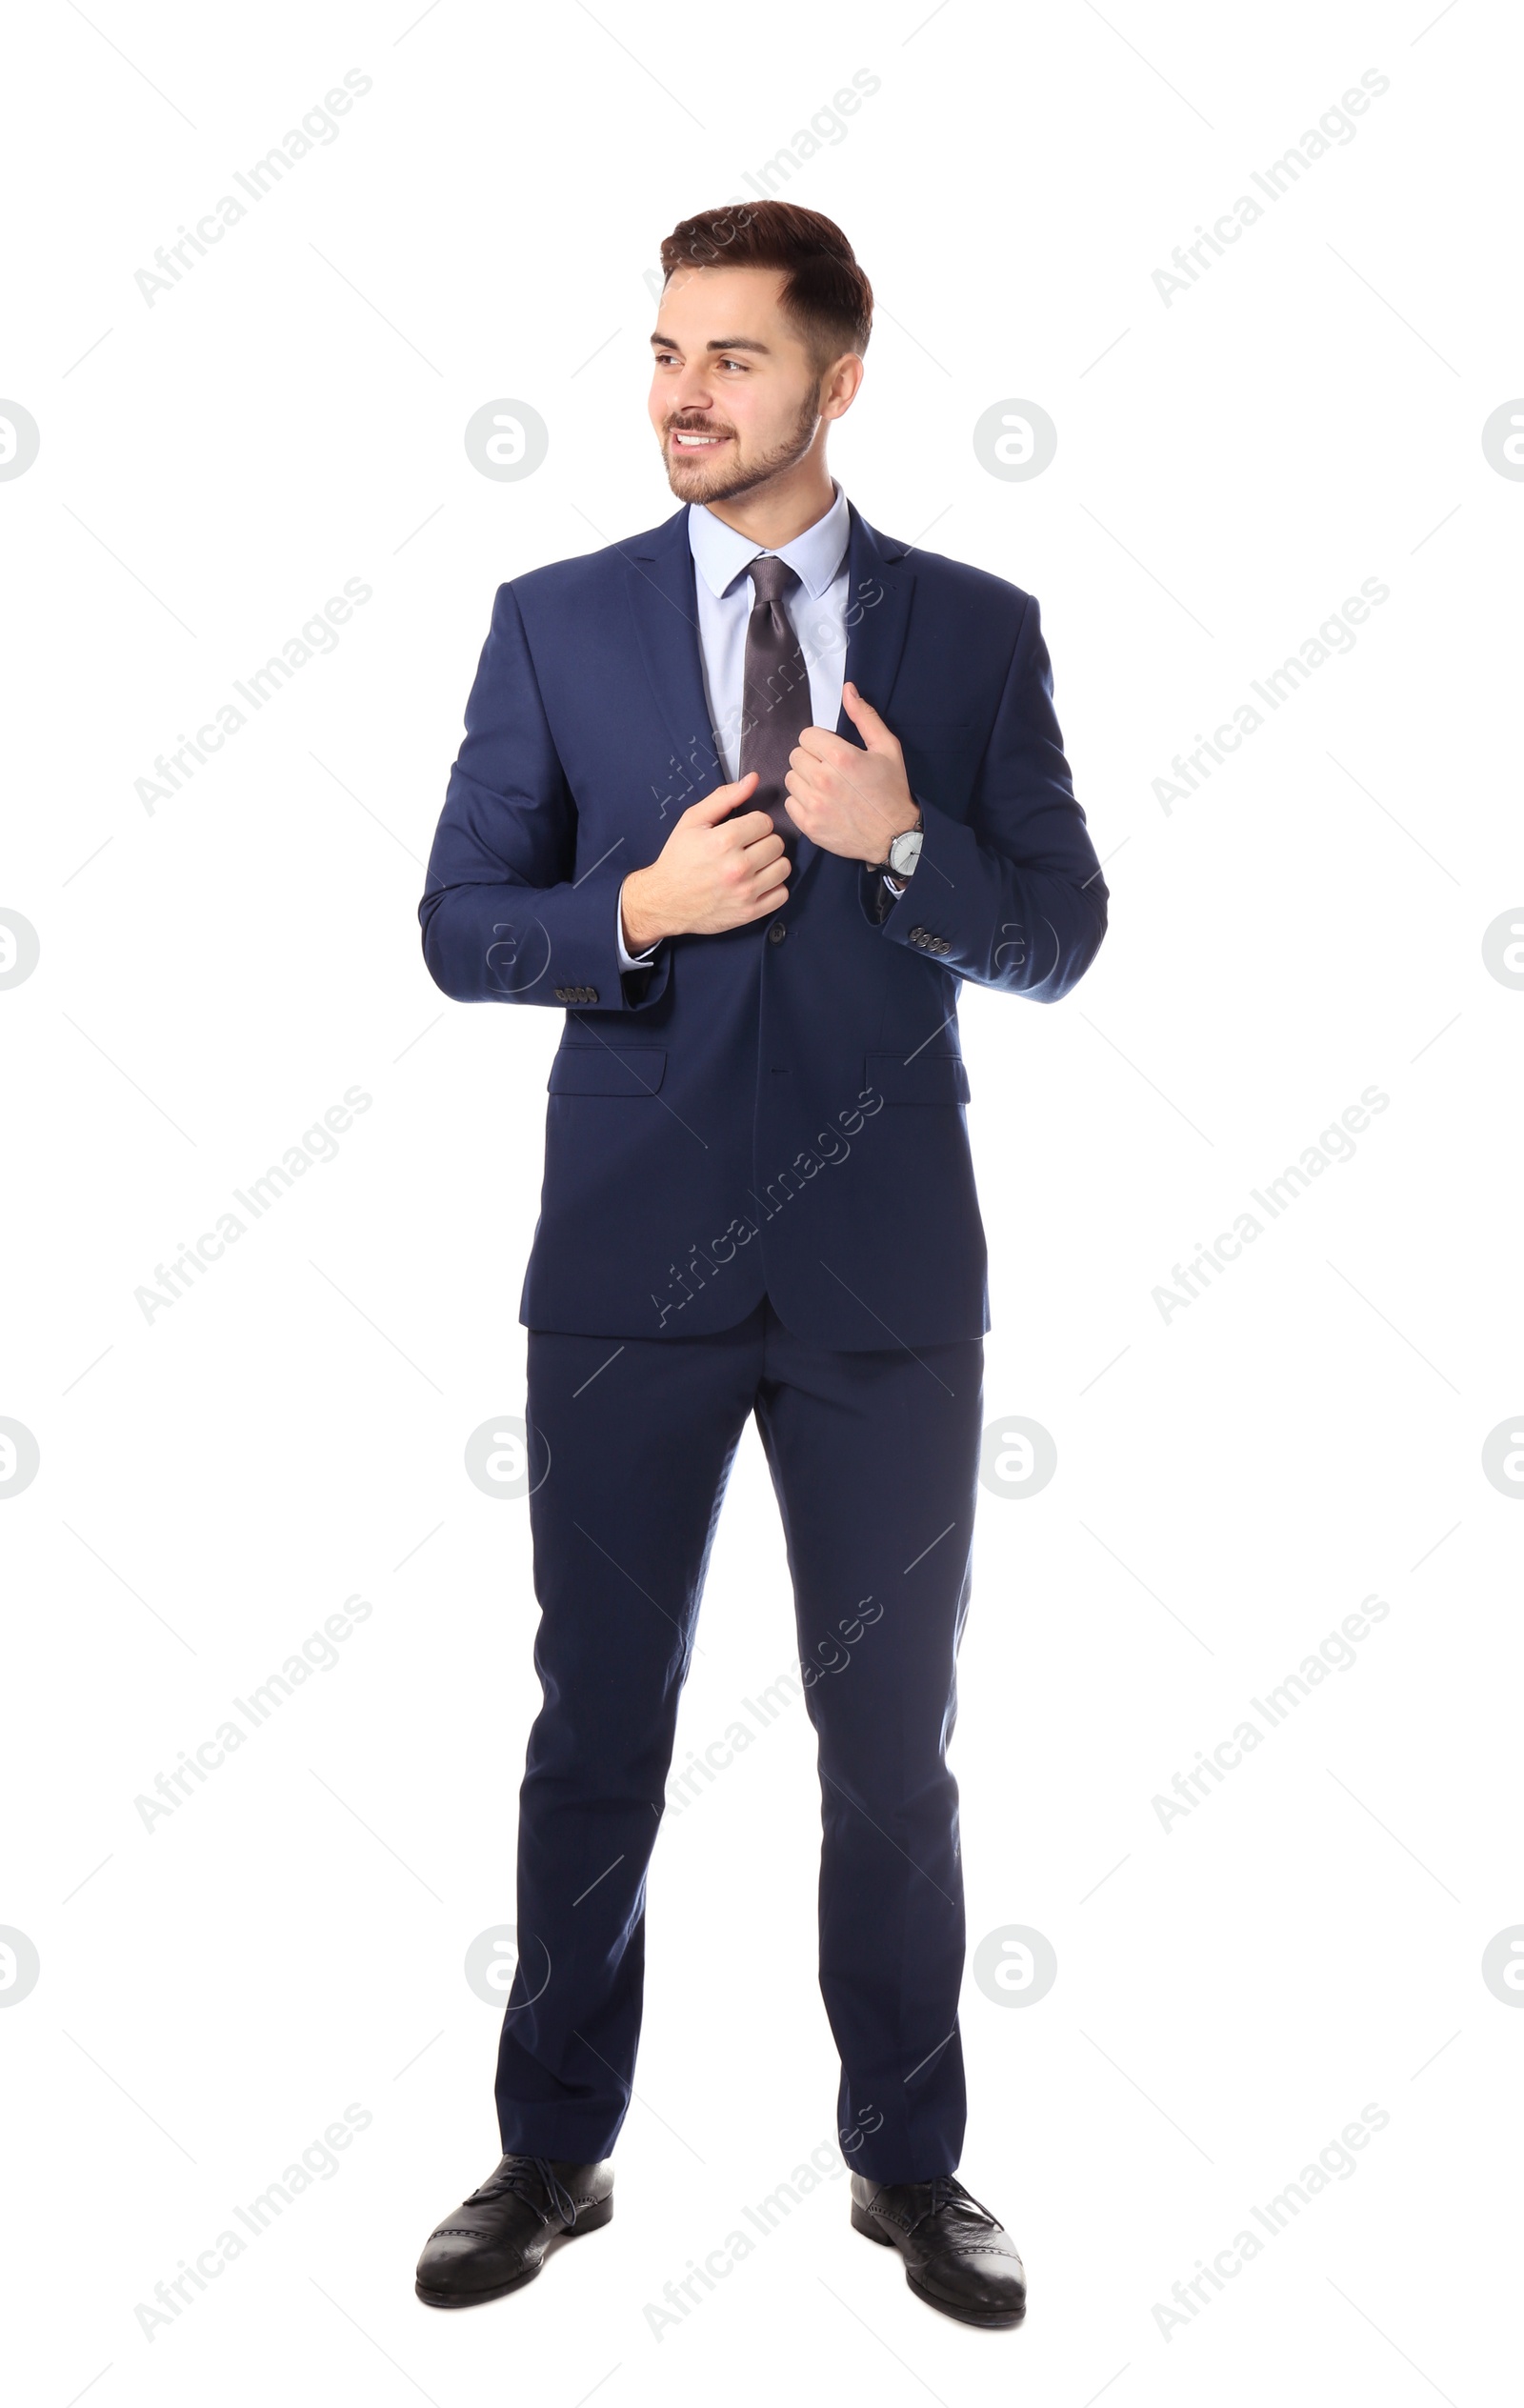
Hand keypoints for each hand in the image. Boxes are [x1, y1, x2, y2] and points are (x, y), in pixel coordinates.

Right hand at [619, 773, 788, 948]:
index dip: (755, 824)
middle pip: (777, 843)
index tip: (743, 832)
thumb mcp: (693, 821)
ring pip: (784, 868)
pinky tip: (758, 883)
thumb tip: (753, 780)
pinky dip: (774, 888)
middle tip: (747, 849)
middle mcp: (737, 867)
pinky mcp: (749, 912)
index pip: (765, 822)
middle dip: (763, 842)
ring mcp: (745, 892)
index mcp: (724, 841)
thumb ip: (724, 797)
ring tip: (754, 865)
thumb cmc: (678, 859)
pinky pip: (782, 894)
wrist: (664, 900)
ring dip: (772, 864)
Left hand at [783, 682, 918, 864]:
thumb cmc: (892, 792)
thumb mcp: (886, 748)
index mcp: (841, 757)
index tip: (831, 753)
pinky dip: (802, 803)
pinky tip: (821, 804)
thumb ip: (864, 717)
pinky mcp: (809, 825)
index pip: (806, 736)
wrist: (894, 835)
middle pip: (795, 756)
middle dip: (811, 759)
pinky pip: (790, 803)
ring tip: (825, 788)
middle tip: (830, 770)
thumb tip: (848, 690)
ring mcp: (814, 804)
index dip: (819, 742)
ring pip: (790, 778)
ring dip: (804, 780)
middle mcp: (823, 780)